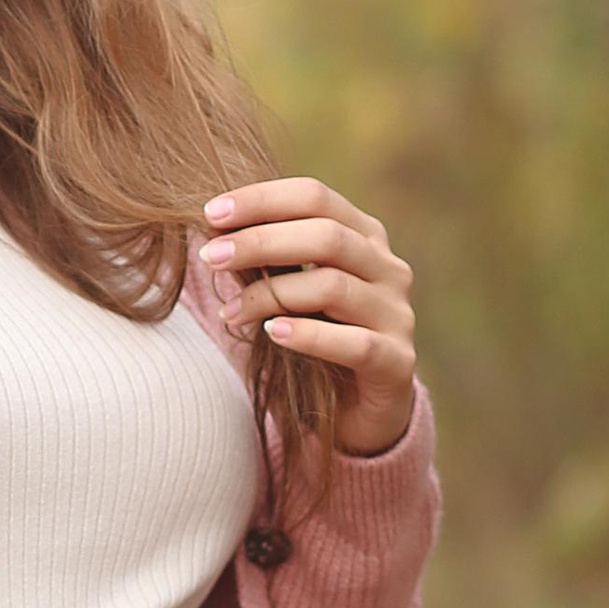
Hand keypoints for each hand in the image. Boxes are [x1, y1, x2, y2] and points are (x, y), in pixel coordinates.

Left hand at [198, 175, 417, 457]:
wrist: (354, 410)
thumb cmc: (313, 337)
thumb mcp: (287, 290)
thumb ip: (265, 260)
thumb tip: (212, 230)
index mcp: (364, 236)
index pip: (315, 196)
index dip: (262, 200)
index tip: (211, 213)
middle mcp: (389, 268)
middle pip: (326, 236)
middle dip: (259, 242)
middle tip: (210, 256)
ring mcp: (397, 314)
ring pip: (333, 286)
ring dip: (270, 294)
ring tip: (229, 312)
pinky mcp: (396, 362)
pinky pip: (354, 343)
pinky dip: (309, 336)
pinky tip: (274, 334)